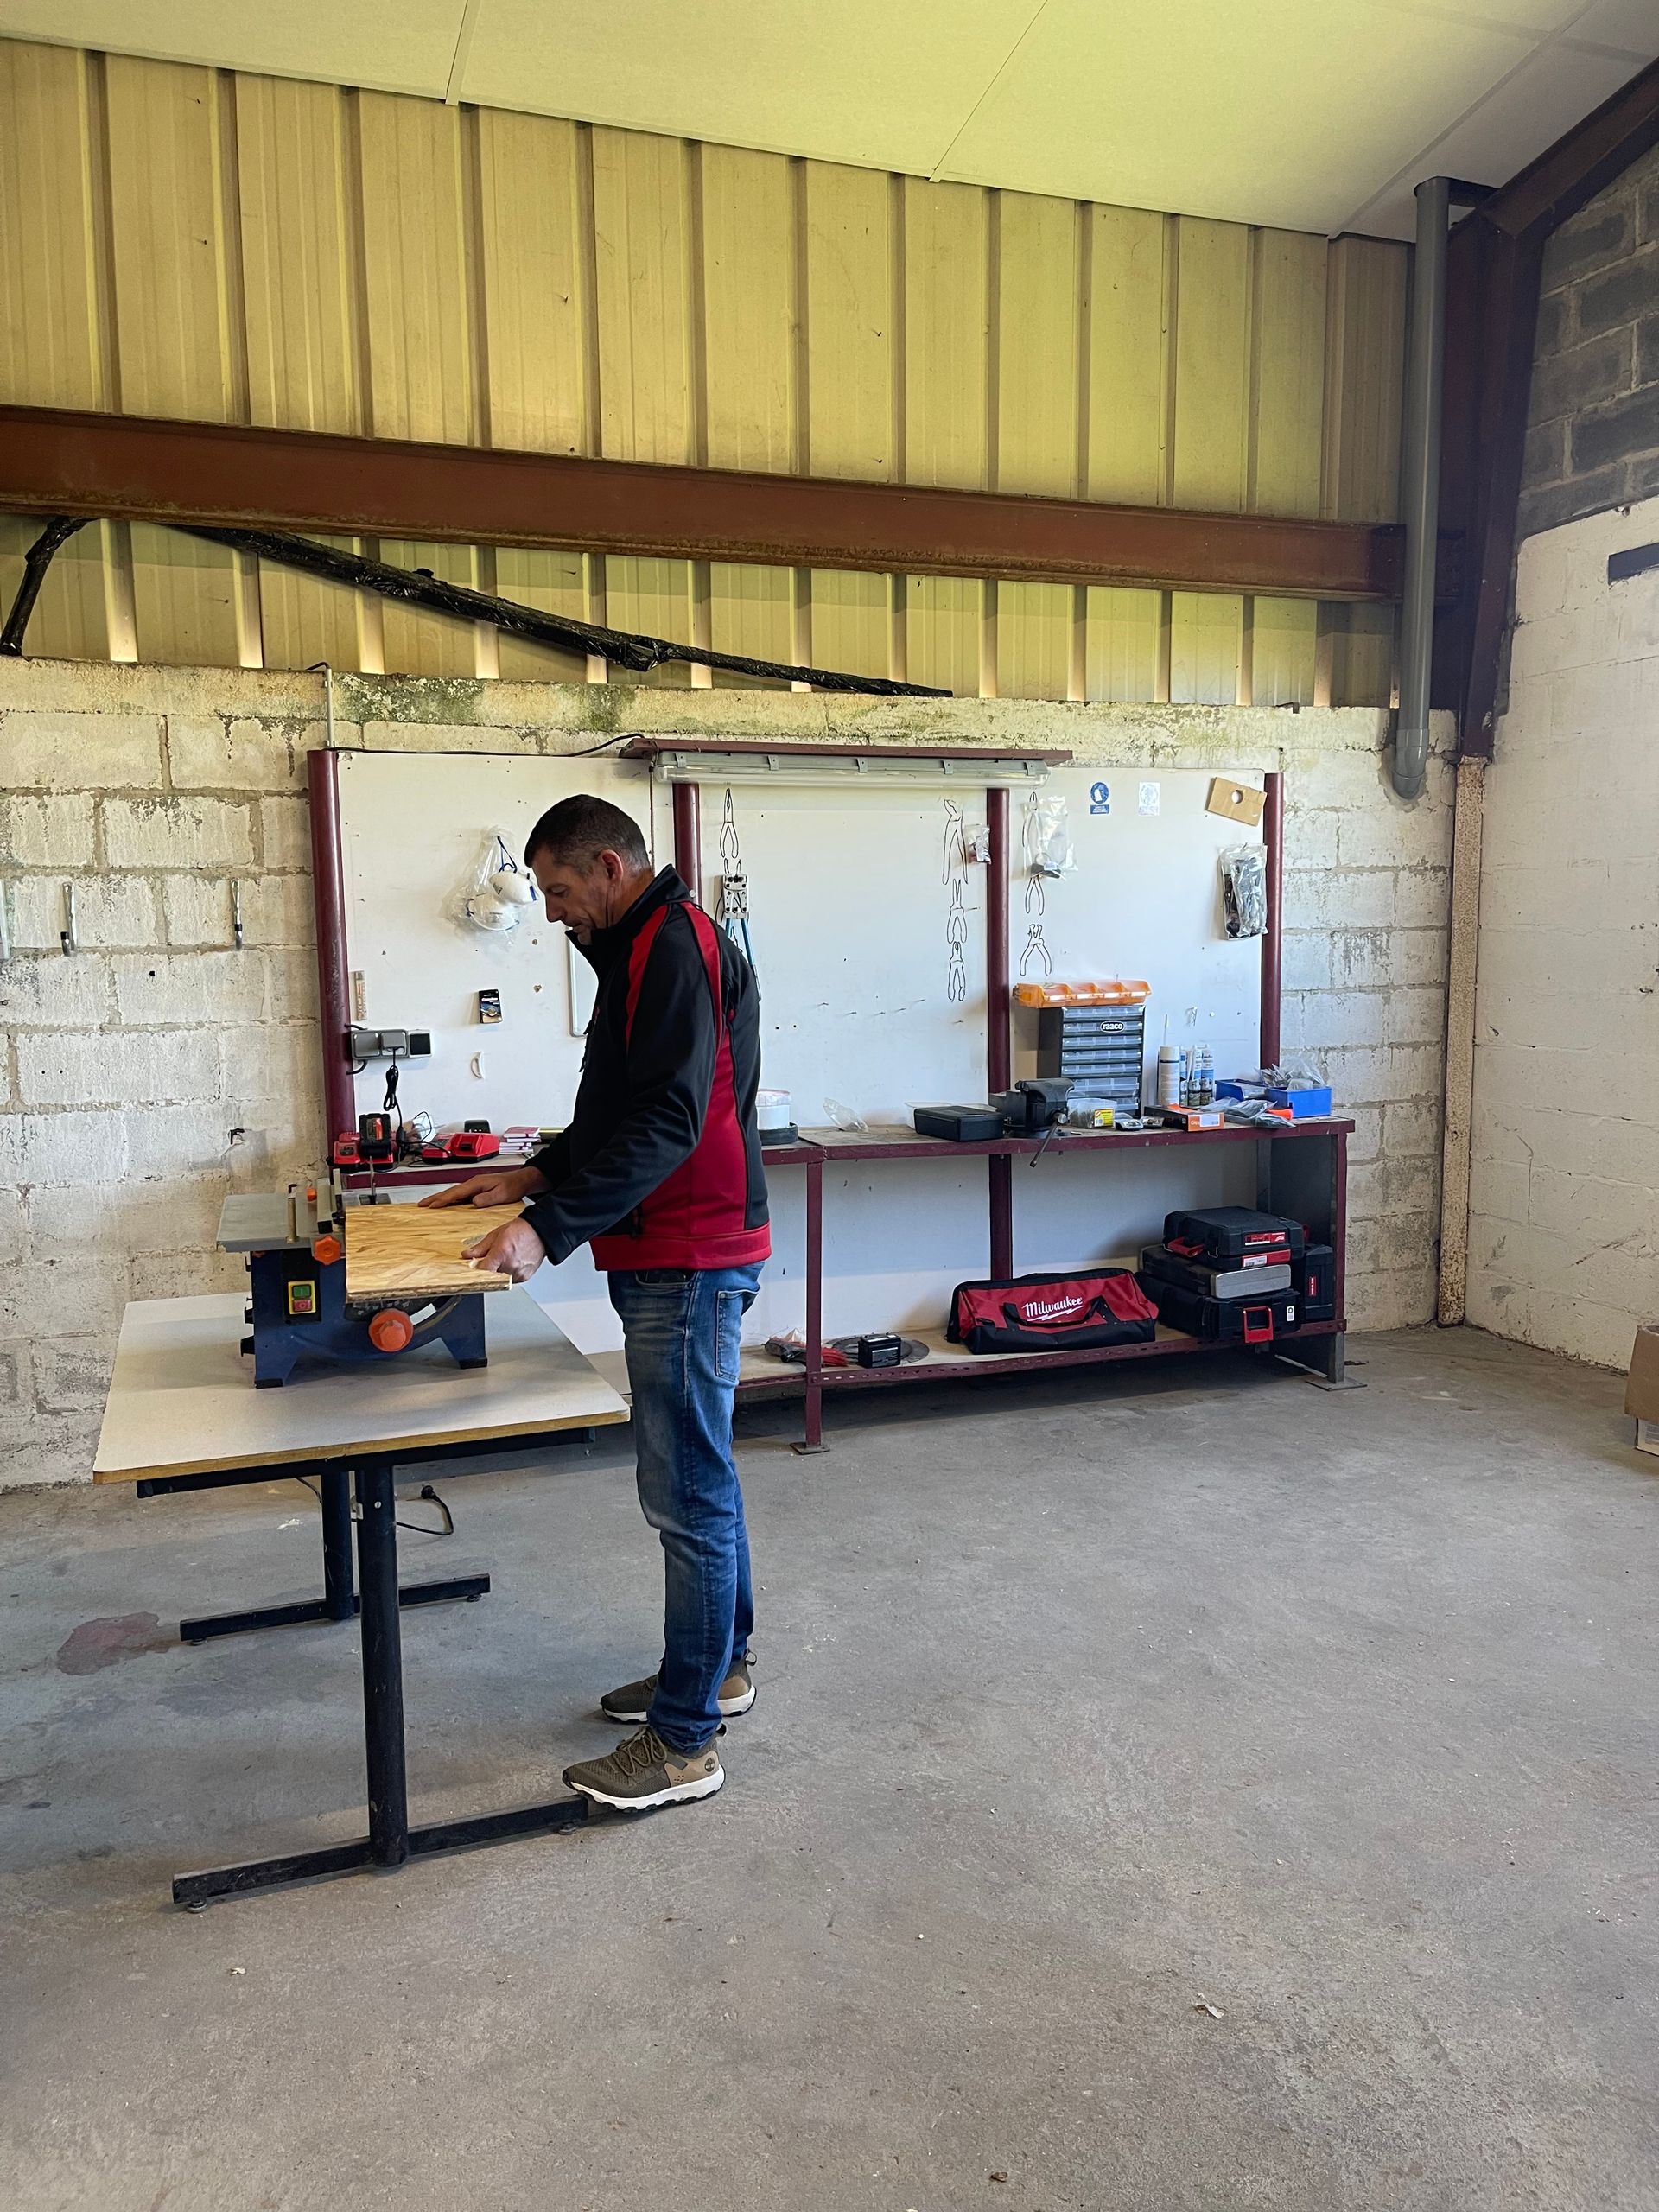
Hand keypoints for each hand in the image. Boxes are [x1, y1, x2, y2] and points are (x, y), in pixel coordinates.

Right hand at [419, 1165, 543, 1209]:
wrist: (520, 1181)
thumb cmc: (512, 1187)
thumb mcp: (502, 1194)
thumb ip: (488, 1198)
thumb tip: (474, 1202)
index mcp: (477, 1183)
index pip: (456, 1192)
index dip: (443, 1199)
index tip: (432, 1205)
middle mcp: (473, 1183)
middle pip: (450, 1191)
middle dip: (435, 1198)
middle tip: (421, 1204)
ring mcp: (474, 1185)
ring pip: (453, 1192)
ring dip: (439, 1198)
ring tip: (428, 1204)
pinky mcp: (476, 1189)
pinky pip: (458, 1194)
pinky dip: (449, 1198)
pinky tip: (444, 1203)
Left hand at [462, 1217, 547, 1283]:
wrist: (540, 1232)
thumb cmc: (521, 1230)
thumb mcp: (496, 1234)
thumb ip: (481, 1247)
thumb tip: (467, 1255)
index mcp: (502, 1253)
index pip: (482, 1270)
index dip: (476, 1269)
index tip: (475, 1265)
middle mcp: (511, 1265)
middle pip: (490, 1276)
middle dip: (488, 1268)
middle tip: (492, 1258)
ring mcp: (518, 1273)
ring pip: (500, 1279)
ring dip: (499, 1271)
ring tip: (506, 1258)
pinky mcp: (524, 1277)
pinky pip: (510, 1279)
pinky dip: (508, 1273)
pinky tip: (513, 1261)